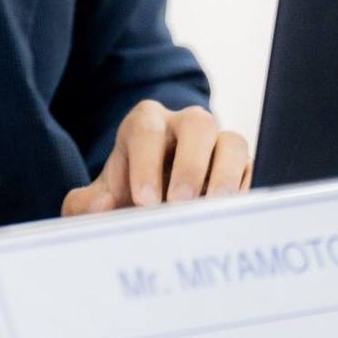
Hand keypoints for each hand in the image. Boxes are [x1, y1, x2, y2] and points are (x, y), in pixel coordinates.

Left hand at [61, 103, 249, 216]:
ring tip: (212, 208)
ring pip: (232, 141)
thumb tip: (101, 206)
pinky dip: (243, 189)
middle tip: (178, 203)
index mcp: (145, 124)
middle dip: (189, 164)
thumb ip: (85, 204)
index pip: (146, 130)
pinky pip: (251, 168)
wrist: (155, 207)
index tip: (144, 200)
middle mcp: (184, 126)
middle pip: (197, 125)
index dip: (145, 163)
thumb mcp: (101, 199)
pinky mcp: (241, 166)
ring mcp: (217, 144)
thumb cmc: (128, 196)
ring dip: (224, 175)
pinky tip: (230, 214)